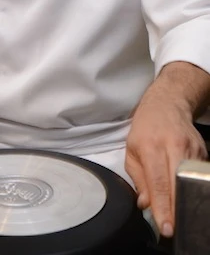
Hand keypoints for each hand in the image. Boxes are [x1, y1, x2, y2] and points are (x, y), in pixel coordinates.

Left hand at [126, 92, 206, 237]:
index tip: (166, 227)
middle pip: (178, 185)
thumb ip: (138, 178)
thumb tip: (146, 204)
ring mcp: (191, 150)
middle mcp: (173, 147)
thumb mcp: (132, 149)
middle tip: (174, 228)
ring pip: (191, 183)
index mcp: (151, 147)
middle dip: (176, 210)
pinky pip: (199, 176)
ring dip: (185, 201)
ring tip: (179, 214)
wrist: (167, 105)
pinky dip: (193, 188)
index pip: (158, 183)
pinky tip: (186, 193)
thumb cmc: (146, 128)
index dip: (163, 208)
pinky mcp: (203, 153)